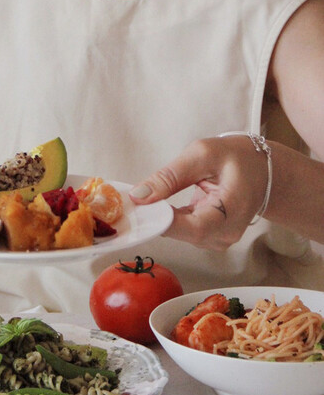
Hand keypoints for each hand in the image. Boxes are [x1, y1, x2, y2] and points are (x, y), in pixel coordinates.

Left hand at [128, 136, 269, 250]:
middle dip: (154, 217)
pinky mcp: (208, 237)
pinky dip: (167, 218)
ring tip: (146, 198)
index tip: (136, 208)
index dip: (160, 221)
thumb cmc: (236, 158)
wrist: (261, 170)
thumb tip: (138, 196)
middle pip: (181, 234)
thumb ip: (169, 176)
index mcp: (231, 213)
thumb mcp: (202, 154)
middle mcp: (225, 234)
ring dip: (159, 218)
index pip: (191, 228)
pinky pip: (181, 231)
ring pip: (177, 234)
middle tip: (132, 200)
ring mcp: (217, 239)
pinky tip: (157, 204)